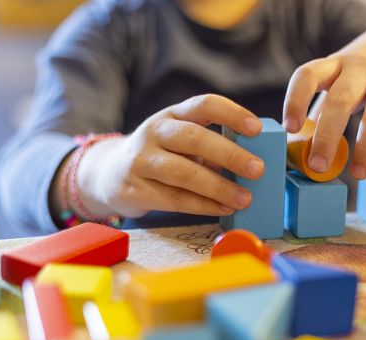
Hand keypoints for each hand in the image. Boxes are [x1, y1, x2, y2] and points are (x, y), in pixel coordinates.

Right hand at [53, 95, 264, 219]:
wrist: (107, 174)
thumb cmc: (159, 156)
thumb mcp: (179, 141)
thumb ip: (210, 148)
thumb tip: (252, 164)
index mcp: (172, 115)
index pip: (204, 104)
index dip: (232, 114)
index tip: (256, 128)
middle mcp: (155, 132)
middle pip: (194, 138)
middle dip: (230, 154)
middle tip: (258, 169)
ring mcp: (141, 161)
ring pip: (183, 173)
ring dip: (218, 187)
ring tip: (245, 198)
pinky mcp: (134, 189)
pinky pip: (174, 199)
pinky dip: (203, 206)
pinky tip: (223, 209)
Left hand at [282, 20, 365, 179]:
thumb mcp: (341, 80)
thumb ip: (322, 110)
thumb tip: (296, 150)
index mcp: (336, 66)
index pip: (309, 76)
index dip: (296, 100)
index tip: (291, 127)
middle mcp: (362, 67)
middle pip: (341, 99)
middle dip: (327, 134)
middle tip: (318, 165)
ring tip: (360, 173)